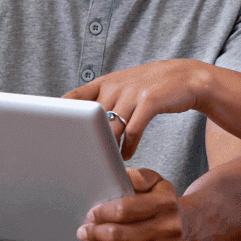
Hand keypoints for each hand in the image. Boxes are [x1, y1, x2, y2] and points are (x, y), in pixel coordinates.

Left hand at [64, 60, 212, 159]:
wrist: (186, 77)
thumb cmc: (150, 86)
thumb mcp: (123, 86)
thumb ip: (103, 100)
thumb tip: (80, 125)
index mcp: (105, 82)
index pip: (73, 98)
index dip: (62, 117)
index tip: (55, 136)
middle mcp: (115, 86)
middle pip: (91, 121)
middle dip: (87, 143)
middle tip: (83, 162)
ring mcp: (132, 92)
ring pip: (111, 129)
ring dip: (108, 150)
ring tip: (107, 164)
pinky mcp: (150, 101)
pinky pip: (133, 130)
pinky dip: (128, 147)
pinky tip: (127, 155)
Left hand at [77, 168, 188, 240]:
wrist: (190, 226)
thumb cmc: (165, 203)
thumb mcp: (157, 183)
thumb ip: (141, 177)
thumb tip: (127, 175)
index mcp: (165, 203)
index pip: (125, 209)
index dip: (103, 213)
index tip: (90, 214)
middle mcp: (170, 228)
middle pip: (121, 234)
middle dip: (96, 232)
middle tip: (83, 230)